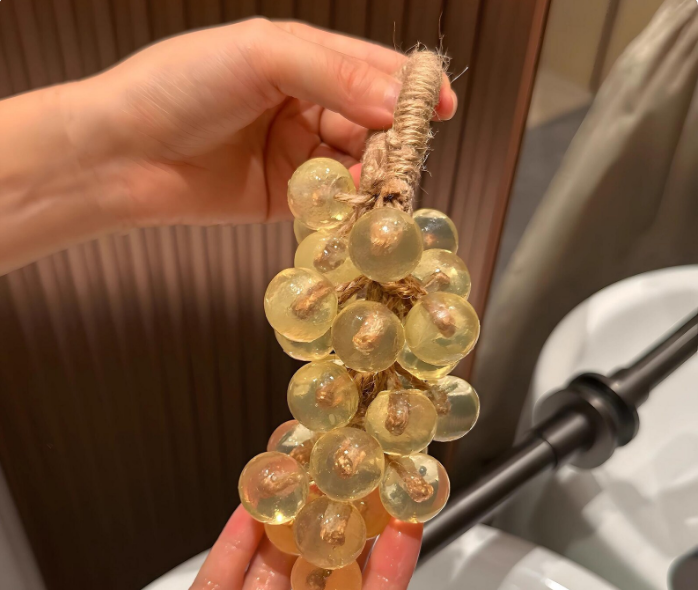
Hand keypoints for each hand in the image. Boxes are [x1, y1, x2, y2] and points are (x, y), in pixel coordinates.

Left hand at [66, 19, 455, 227]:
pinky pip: (329, 200)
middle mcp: (303, 104)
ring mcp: (296, 153)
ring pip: (355, 163)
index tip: (440, 108)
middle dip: (392, 139)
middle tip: (405, 157)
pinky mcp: (286, 198)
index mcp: (299, 59)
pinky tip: (350, 205)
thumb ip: (334, 73)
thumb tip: (397, 103)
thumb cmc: (180, 87)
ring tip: (378, 185)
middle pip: (370, 121)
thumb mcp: (261, 56)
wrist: (125, 153)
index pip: (369, 69)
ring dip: (371, 174)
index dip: (407, 87)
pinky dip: (344, 203)